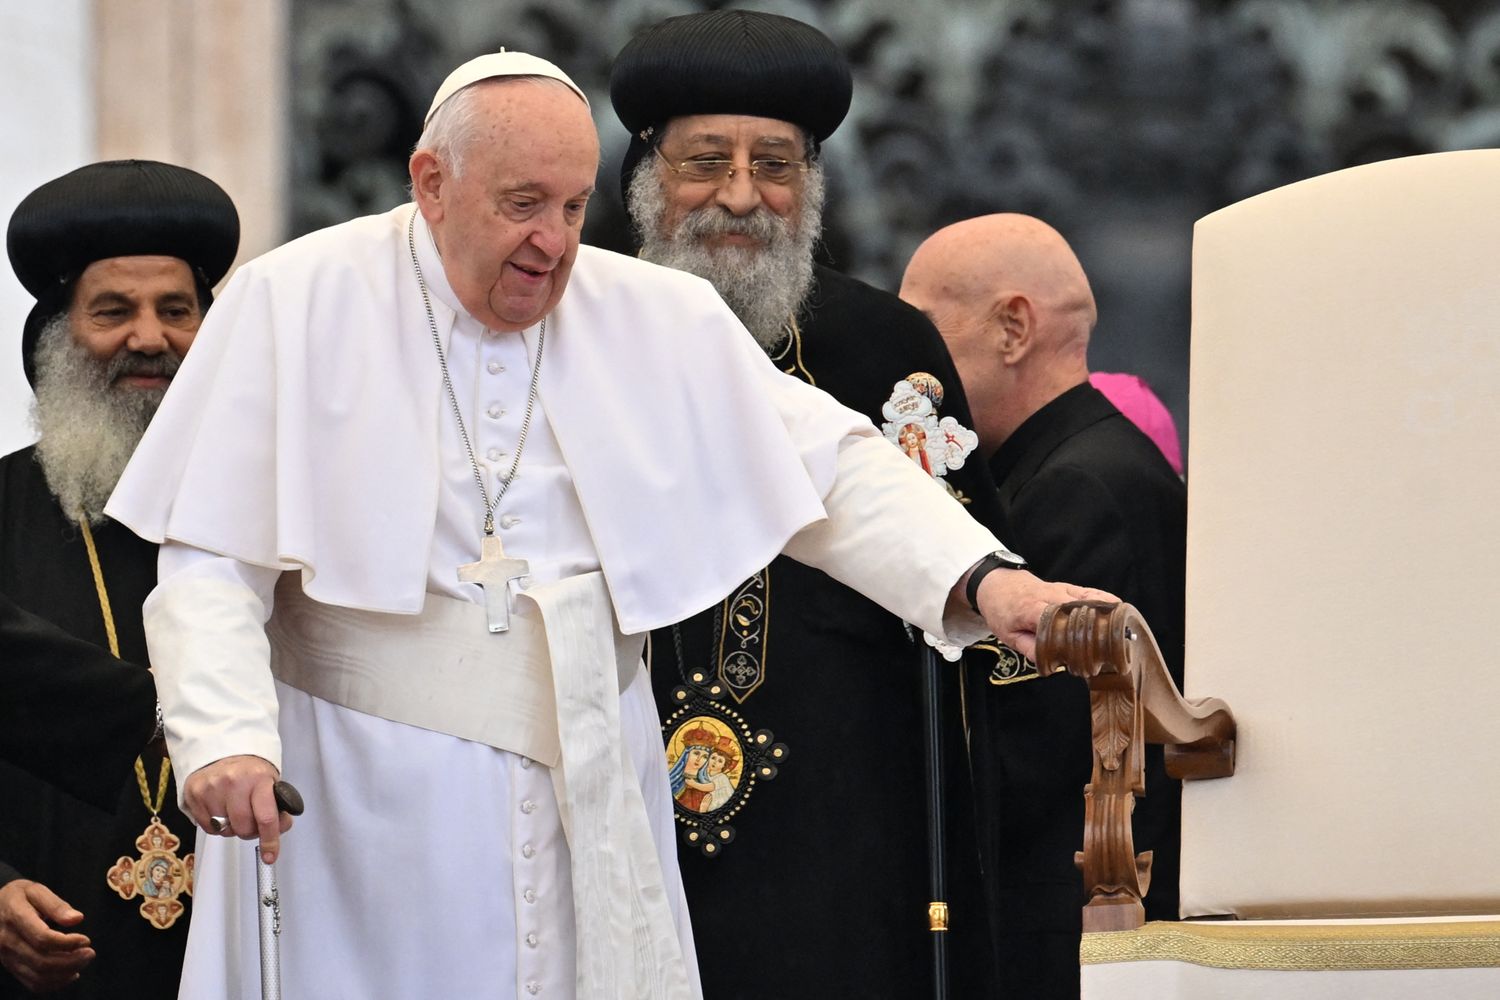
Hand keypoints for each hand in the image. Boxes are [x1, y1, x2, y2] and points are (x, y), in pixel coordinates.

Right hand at [0, 879, 93, 991]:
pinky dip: (54, 983)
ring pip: (37, 975)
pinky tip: (70, 973)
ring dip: (65, 973)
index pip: (42, 938)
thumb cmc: (19, 896)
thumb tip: (77, 919)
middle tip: (90, 953)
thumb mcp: (37, 890)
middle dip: (71, 961)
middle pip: (41, 961)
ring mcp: (6, 957)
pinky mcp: (10, 966)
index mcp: (15, 918)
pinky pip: (32, 982)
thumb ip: (56, 905)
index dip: (67, 943)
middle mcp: (7, 941)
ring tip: (83, 961)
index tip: (86, 940)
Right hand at [183, 755, 293, 863]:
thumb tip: (278, 830)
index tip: (270, 856)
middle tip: (251, 820)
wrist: (223, 752)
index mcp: (258, 778)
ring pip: (225, 831)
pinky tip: (221, 810)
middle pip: (244, 828)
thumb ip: (277, 807)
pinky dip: (217, 826)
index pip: (266, 816)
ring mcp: (211, 788)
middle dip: (250, 831)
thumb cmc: (250, 772)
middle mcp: (233, 782)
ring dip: (233, 828)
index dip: (270, 840)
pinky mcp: (194, 794)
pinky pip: (209, 828)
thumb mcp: (271, 782)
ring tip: (235, 810)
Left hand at [974, 569, 1115, 660]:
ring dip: (1106, 616)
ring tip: (1122, 633)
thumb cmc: (1002, 609)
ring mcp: (1061, 590)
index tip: (1086, 656)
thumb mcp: (1007, 634)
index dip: (1072, 639)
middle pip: (1078, 613)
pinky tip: (1119, 610)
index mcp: (1031, 610)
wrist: (998, 583)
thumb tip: (1052, 663)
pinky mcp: (1068, 587)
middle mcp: (1050, 597)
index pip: (1056, 623)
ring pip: (1088, 601)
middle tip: (1110, 651)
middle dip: (1095, 631)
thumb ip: (1029, 649)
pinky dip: (1105, 600)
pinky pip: (1090, 592)